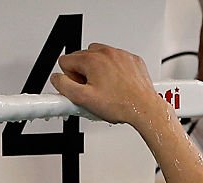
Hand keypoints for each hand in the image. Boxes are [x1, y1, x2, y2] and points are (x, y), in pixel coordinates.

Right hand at [51, 44, 165, 127]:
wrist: (146, 109)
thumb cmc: (120, 105)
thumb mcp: (84, 99)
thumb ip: (63, 86)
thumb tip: (56, 79)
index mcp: (92, 60)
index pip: (65, 61)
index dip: (70, 78)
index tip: (80, 88)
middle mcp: (106, 53)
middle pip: (82, 58)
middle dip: (83, 74)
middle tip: (93, 91)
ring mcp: (121, 55)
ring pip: (99, 57)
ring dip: (98, 70)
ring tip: (106, 88)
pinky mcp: (133, 60)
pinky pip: (117, 60)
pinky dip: (115, 70)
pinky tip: (119, 85)